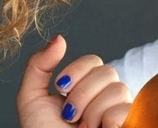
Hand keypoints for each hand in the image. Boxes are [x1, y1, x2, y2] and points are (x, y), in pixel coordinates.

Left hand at [17, 35, 131, 126]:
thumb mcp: (31, 96)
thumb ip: (40, 64)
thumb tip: (60, 38)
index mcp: (83, 89)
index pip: (94, 60)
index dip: (77, 69)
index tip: (60, 87)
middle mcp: (104, 100)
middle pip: (107, 71)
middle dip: (81, 91)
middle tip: (70, 113)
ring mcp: (118, 117)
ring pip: (118, 89)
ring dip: (91, 108)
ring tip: (82, 126)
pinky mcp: (127, 127)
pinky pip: (124, 110)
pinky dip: (105, 120)